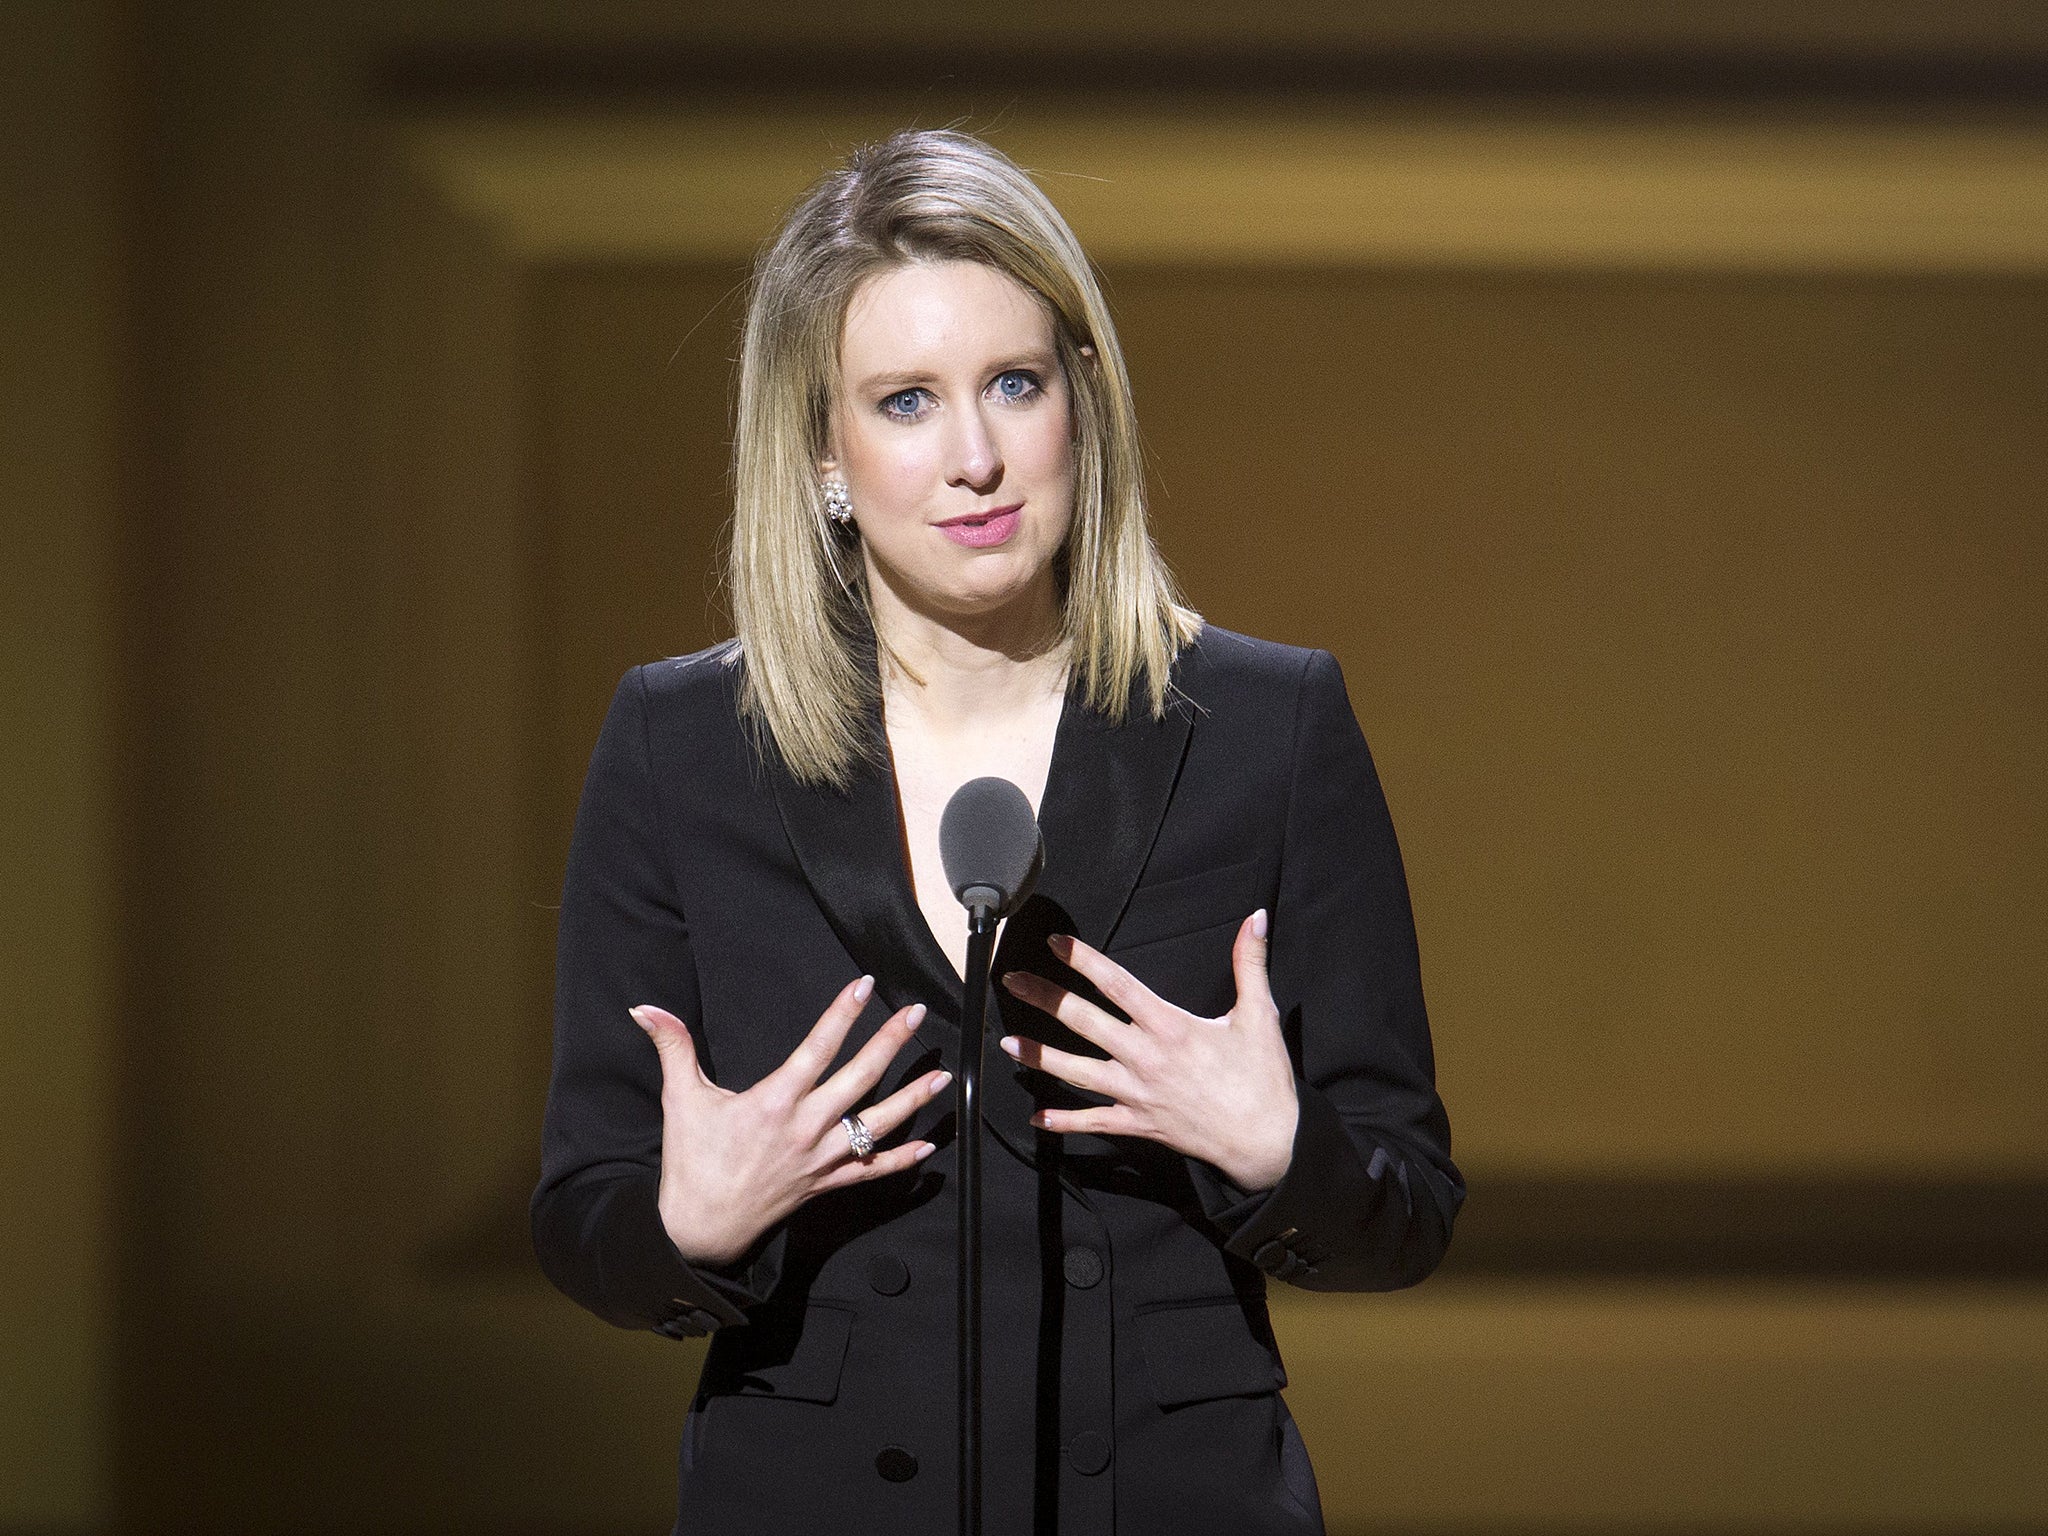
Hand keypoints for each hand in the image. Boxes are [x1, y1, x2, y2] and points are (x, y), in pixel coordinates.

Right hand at [632, 976, 948, 1267]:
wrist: (698, 1229)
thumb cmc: (691, 1162)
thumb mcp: (681, 1099)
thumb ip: (672, 1048)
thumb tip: (644, 1008)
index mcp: (774, 1101)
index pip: (818, 1047)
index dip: (843, 1014)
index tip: (865, 985)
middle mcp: (805, 1127)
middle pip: (859, 1078)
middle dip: (892, 1042)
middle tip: (917, 1012)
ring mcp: (821, 1159)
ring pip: (877, 1125)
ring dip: (913, 1100)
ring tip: (942, 1076)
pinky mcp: (825, 1185)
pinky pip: (870, 1173)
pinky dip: (901, 1162)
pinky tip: (928, 1149)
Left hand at [998, 911, 1298, 1192]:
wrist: (1268, 1143)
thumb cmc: (1263, 1079)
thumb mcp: (1259, 1015)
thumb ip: (1251, 962)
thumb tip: (1257, 916)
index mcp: (1170, 1027)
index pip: (1117, 985)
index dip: (1083, 961)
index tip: (1055, 942)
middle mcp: (1145, 1058)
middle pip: (1083, 1022)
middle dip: (1045, 998)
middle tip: (1012, 980)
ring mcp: (1137, 1094)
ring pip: (1077, 1073)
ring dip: (1039, 1057)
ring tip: (1006, 1043)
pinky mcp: (1139, 1125)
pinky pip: (1094, 1123)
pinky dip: (1063, 1123)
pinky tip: (1036, 1119)